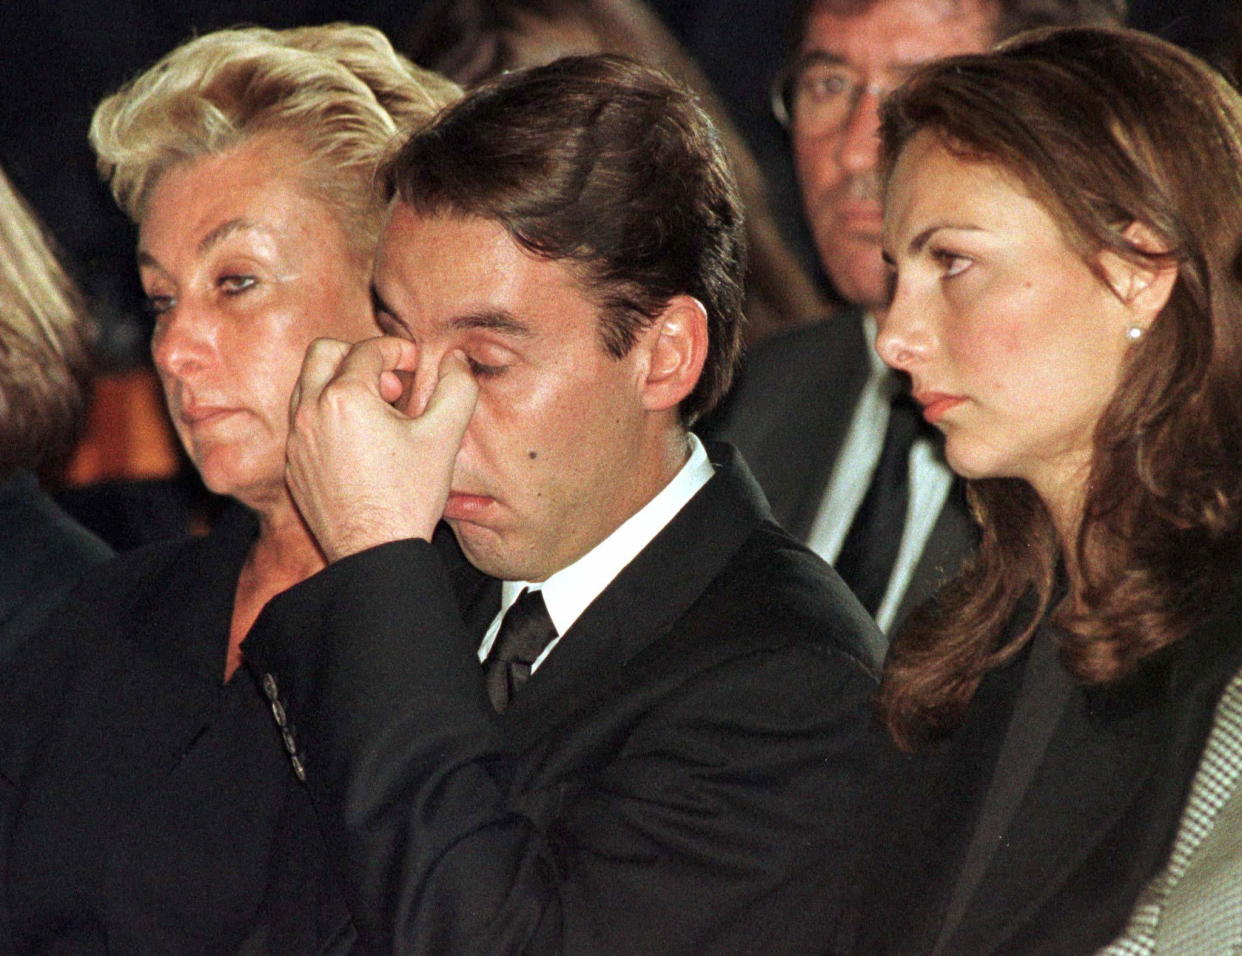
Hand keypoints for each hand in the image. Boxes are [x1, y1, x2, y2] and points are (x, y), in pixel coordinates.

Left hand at [286, 335, 478, 561]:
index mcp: (344, 398)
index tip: (415, 365)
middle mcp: (310, 412)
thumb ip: (456, 388)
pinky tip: (362, 442)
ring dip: (342, 384)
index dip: (398, 350)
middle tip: (390, 384)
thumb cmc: (407, 497)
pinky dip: (330, 415)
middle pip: (324, 353)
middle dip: (360, 356)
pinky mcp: (294, 464)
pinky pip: (305, 421)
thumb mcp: (444, 437)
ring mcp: (297, 440)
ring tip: (379, 413)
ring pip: (309, 385)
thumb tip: (455, 361)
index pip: (368, 349)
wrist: (374, 551)